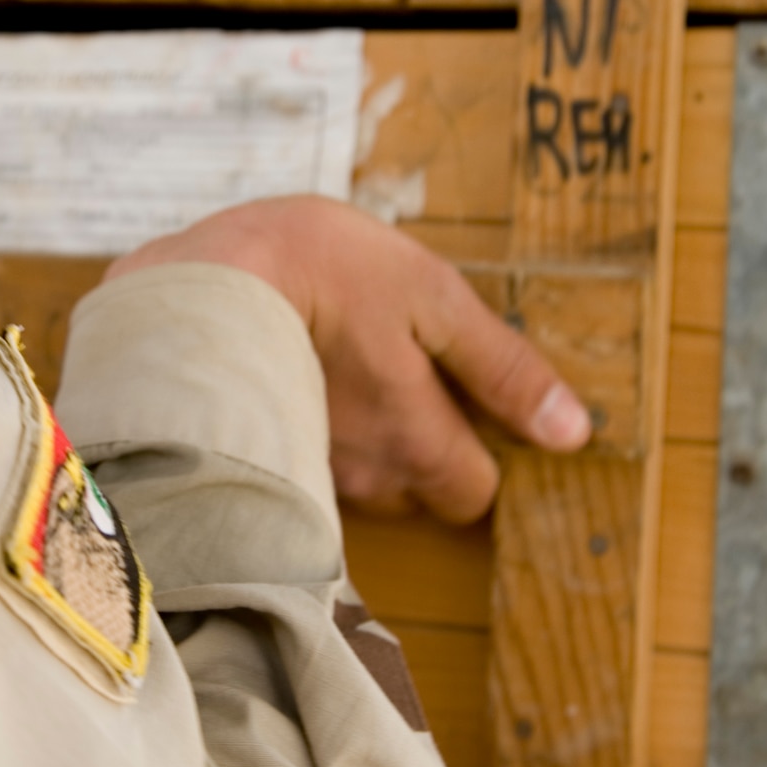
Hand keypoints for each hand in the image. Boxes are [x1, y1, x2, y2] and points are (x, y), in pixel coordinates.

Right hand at [105, 197, 591, 522]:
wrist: (195, 282)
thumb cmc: (322, 273)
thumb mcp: (432, 297)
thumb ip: (502, 368)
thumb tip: (572, 431)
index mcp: (420, 443)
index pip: (476, 494)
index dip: (482, 451)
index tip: (471, 405)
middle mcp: (369, 480)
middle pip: (421, 492)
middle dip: (426, 447)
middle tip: (406, 375)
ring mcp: (311, 477)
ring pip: (365, 481)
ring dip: (370, 440)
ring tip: (348, 367)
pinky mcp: (263, 461)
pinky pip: (311, 465)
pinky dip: (318, 432)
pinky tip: (304, 377)